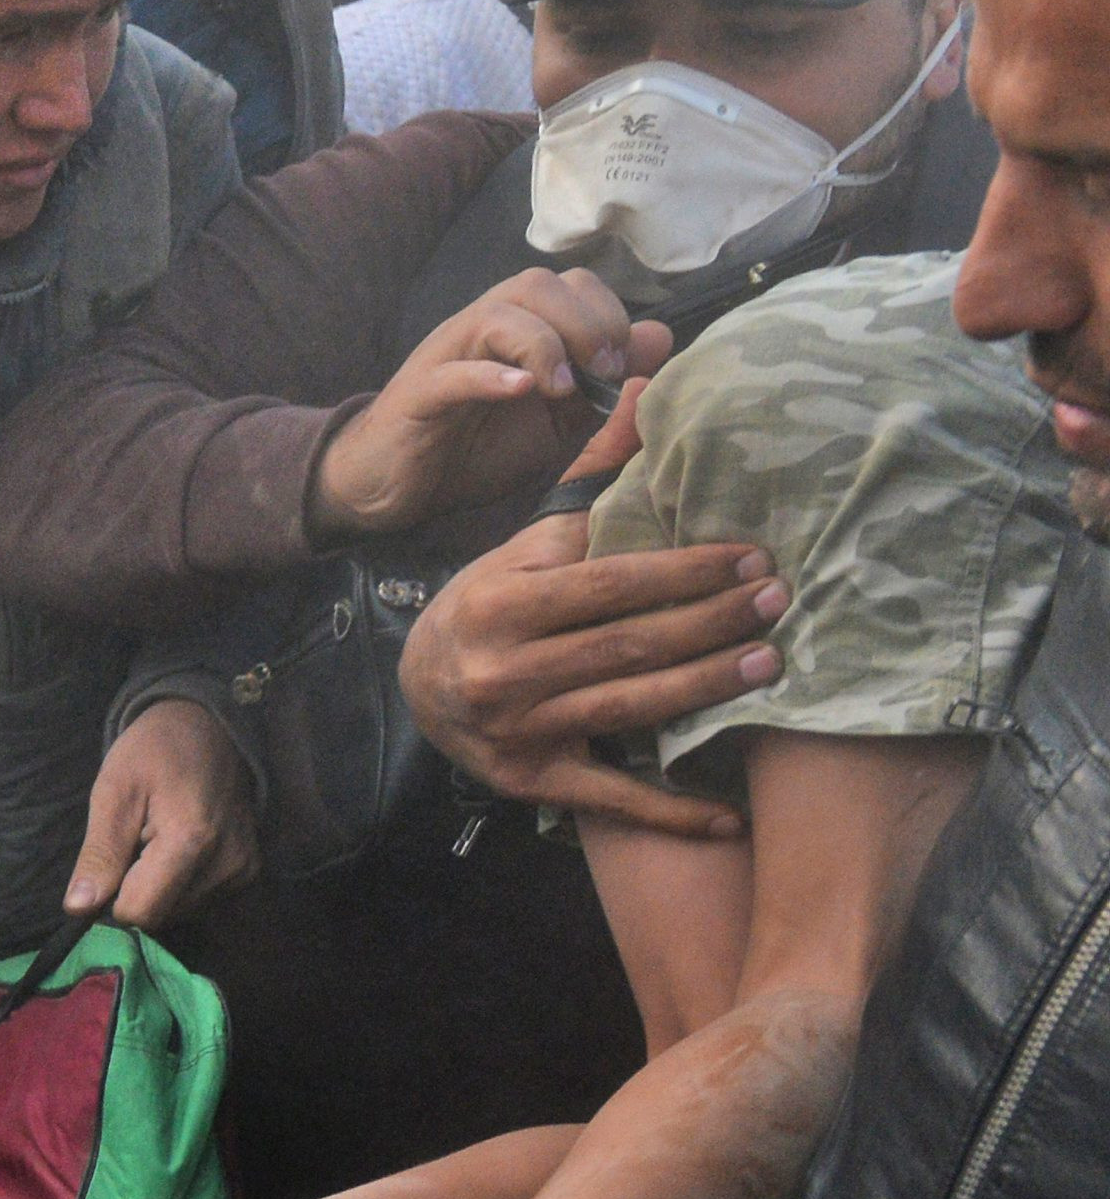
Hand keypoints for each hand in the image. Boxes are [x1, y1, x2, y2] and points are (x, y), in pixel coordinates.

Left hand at [66, 698, 255, 930]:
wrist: (207, 726)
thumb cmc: (153, 751)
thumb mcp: (113, 791)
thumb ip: (99, 854)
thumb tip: (78, 909)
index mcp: (191, 840)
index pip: (140, 912)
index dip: (112, 898)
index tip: (110, 864)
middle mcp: (227, 864)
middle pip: (160, 917)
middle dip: (136, 891)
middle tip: (136, 842)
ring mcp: (243, 870)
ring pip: (179, 913)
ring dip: (158, 888)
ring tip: (157, 839)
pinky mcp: (249, 872)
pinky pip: (199, 901)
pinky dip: (180, 884)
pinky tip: (178, 848)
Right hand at [312, 270, 665, 540]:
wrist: (395, 487)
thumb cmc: (473, 450)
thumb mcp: (556, 421)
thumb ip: (604, 383)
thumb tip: (659, 336)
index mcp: (517, 329)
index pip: (572, 284)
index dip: (608, 316)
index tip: (622, 370)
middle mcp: (481, 330)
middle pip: (536, 284)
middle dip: (585, 324)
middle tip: (602, 376)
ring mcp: (446, 358)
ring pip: (496, 314)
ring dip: (544, 345)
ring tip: (561, 391)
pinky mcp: (418, 396)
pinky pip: (452, 373)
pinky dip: (490, 376)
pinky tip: (520, 391)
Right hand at [400, 390, 784, 841]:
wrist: (418, 685)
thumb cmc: (493, 603)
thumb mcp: (530, 540)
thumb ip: (593, 474)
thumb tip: (647, 385)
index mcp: (502, 601)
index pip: (609, 582)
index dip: (685, 571)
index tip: (750, 556)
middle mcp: (502, 667)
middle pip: (628, 643)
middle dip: (711, 622)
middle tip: (779, 600)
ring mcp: (516, 729)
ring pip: (628, 707)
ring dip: (707, 687)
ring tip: (770, 662)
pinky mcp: (530, 780)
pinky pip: (609, 797)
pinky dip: (670, 811)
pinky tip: (731, 813)